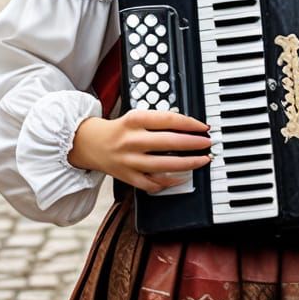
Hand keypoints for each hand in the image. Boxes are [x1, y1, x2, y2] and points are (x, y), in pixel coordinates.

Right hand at [67, 109, 211, 192]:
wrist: (90, 144)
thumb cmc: (120, 129)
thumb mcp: (136, 116)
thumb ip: (159, 120)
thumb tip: (189, 127)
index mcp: (134, 120)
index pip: (168, 120)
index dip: (190, 123)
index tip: (203, 127)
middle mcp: (131, 140)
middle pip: (169, 143)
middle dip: (193, 144)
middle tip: (207, 143)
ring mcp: (129, 161)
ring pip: (164, 165)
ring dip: (188, 163)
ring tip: (202, 160)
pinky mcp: (127, 177)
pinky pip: (152, 183)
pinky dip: (169, 182)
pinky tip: (182, 177)